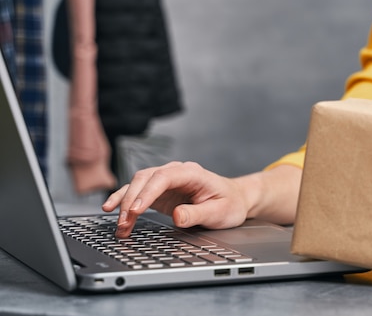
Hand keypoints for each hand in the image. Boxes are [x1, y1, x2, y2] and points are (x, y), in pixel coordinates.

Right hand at [102, 161, 249, 237]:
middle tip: (123, 222)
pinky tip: (113, 210)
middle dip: (131, 200)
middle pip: (146, 178)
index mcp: (192, 173)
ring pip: (138, 184)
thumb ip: (197, 214)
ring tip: (119, 224)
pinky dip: (125, 201)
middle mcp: (176, 172)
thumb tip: (177, 216)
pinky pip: (138, 193)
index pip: (163, 177)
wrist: (234, 199)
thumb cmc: (229, 203)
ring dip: (125, 202)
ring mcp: (167, 180)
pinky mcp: (161, 191)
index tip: (135, 210)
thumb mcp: (219, 212)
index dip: (147, 193)